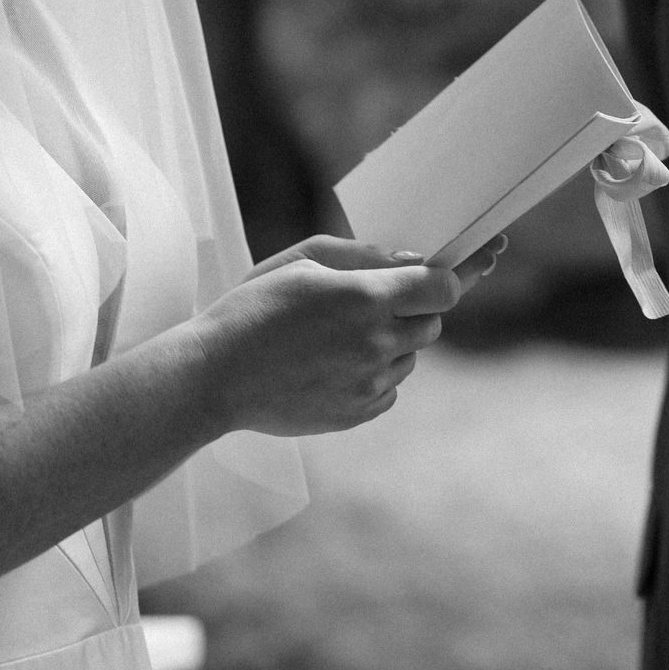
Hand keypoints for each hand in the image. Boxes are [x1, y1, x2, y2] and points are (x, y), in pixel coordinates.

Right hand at [189, 233, 500, 435]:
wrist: (213, 378)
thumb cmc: (252, 309)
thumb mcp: (301, 262)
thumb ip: (362, 257)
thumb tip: (409, 261)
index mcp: (366, 298)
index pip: (444, 287)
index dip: (451, 278)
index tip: (456, 272)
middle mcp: (377, 343)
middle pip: (432, 323)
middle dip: (415, 310)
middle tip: (375, 303)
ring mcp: (370, 382)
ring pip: (412, 358)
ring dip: (393, 344)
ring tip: (338, 338)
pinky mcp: (359, 412)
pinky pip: (390, 389)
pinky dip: (375, 375)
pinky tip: (332, 366)